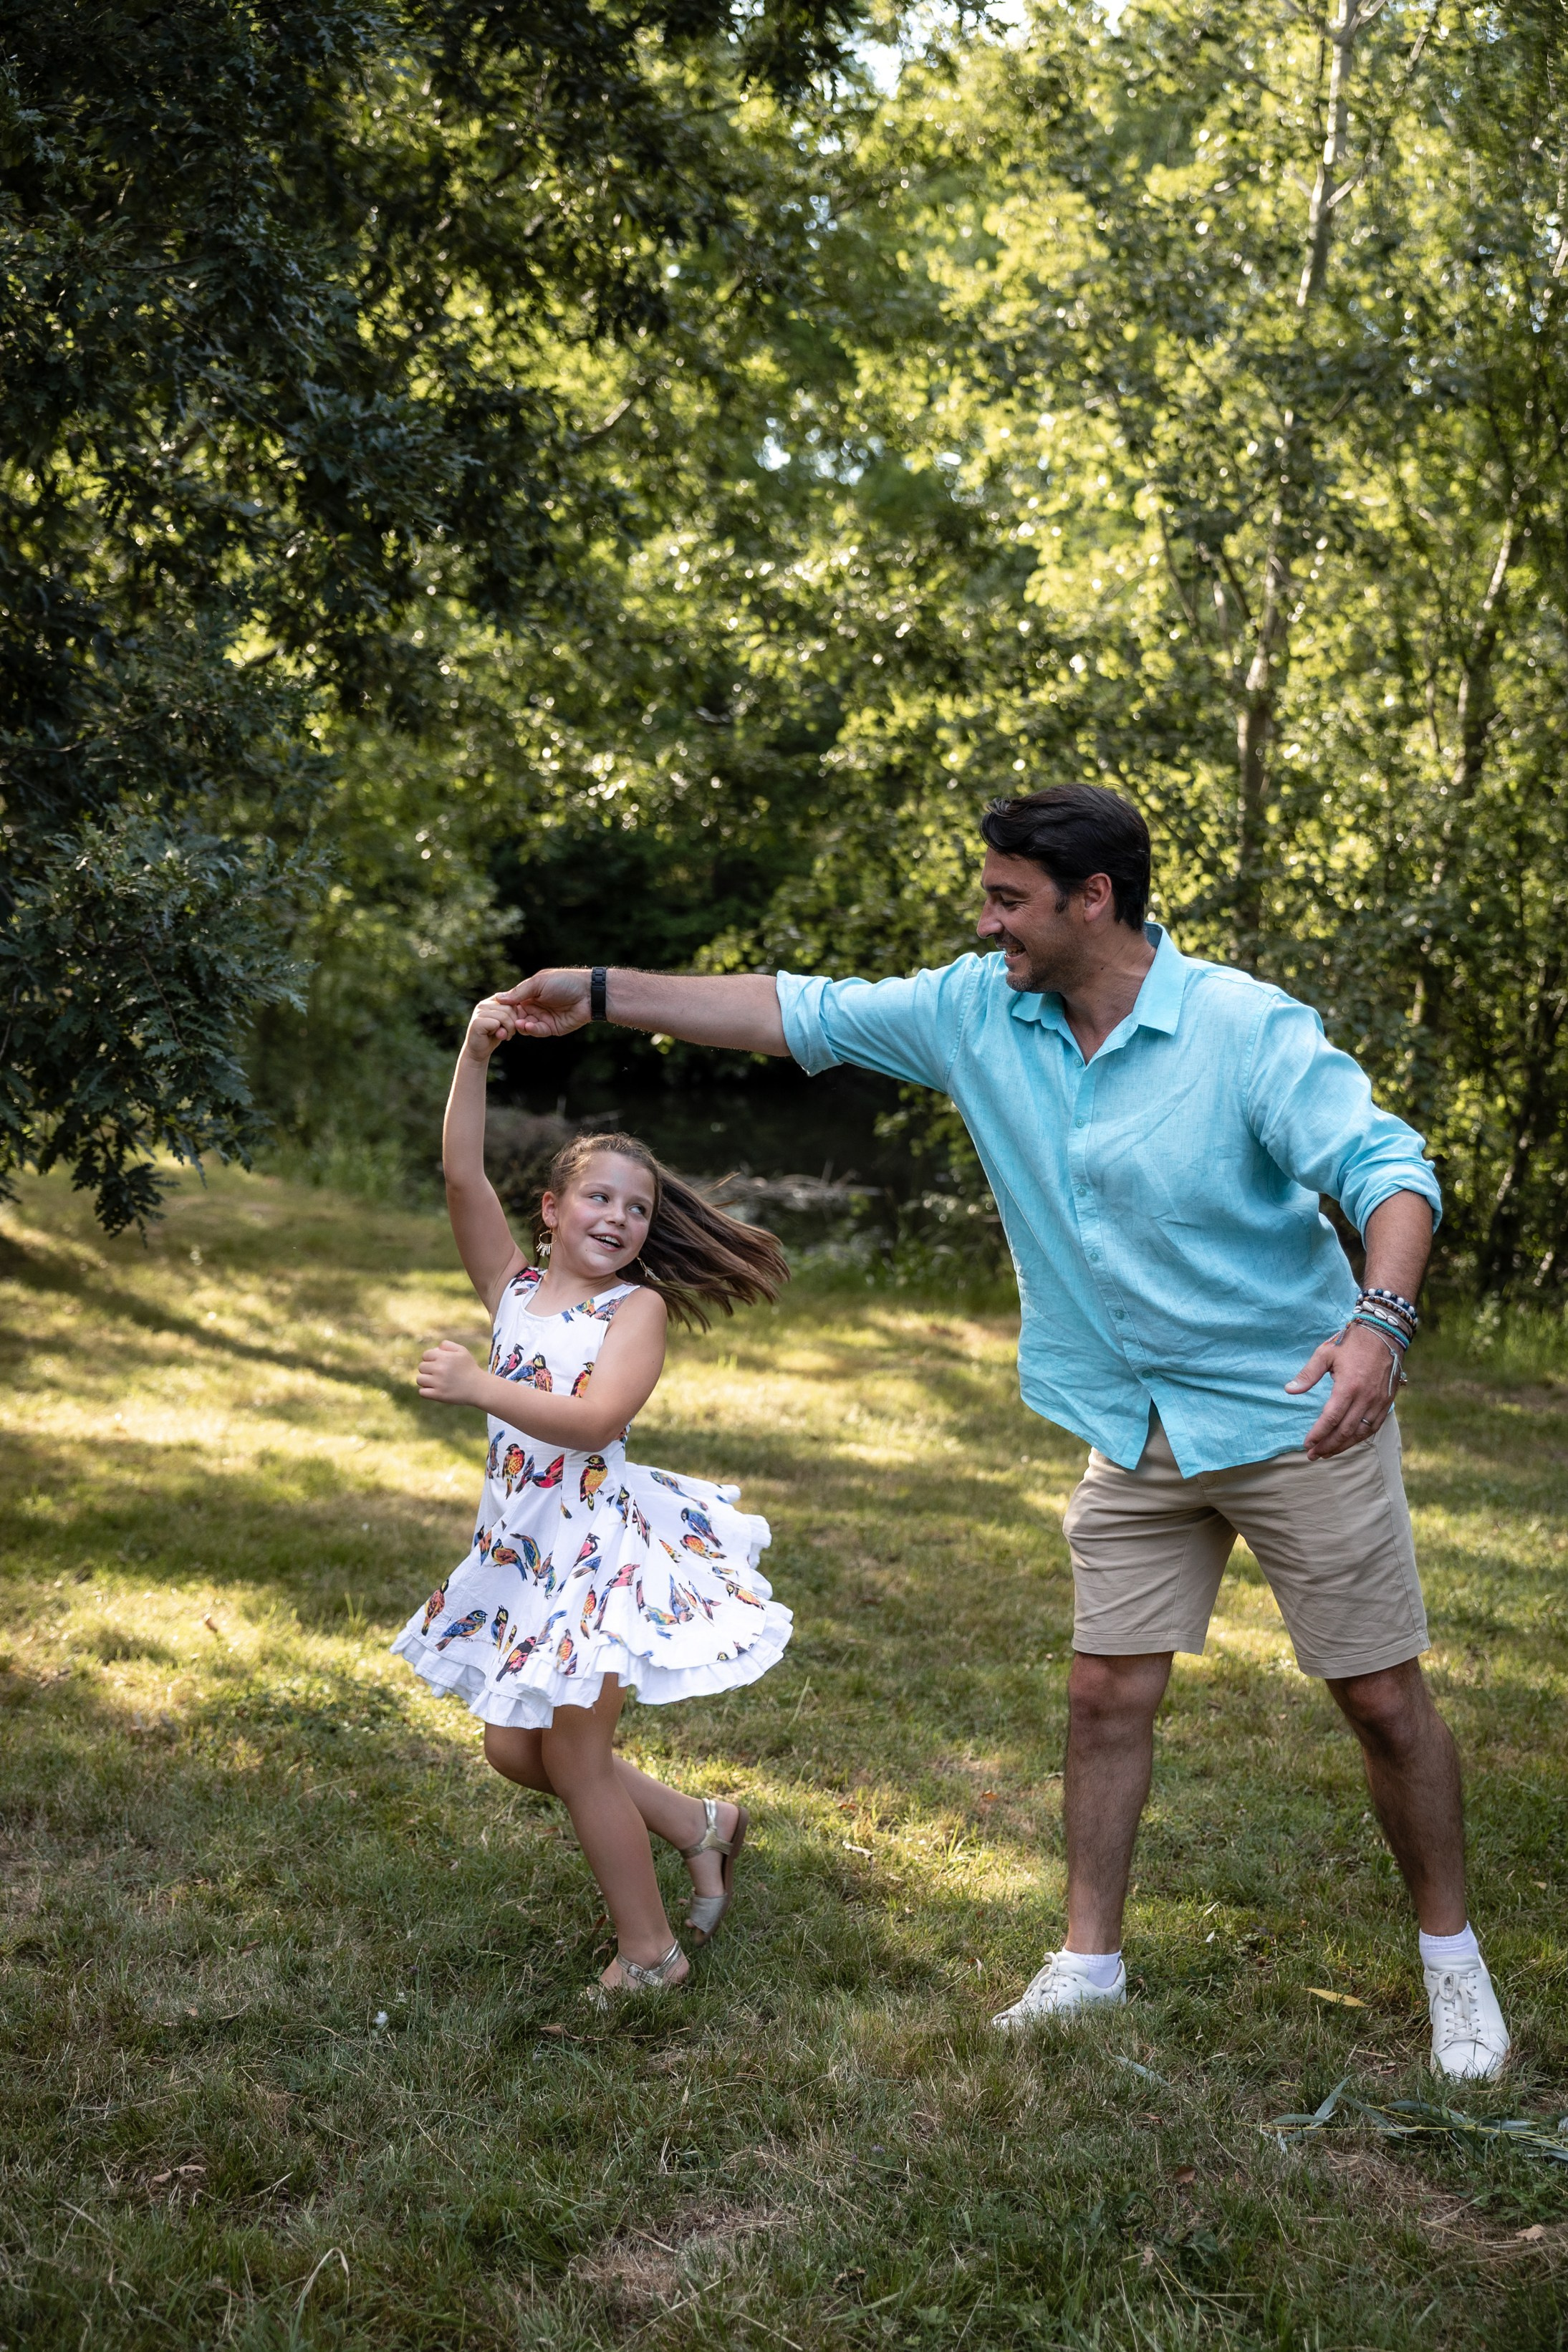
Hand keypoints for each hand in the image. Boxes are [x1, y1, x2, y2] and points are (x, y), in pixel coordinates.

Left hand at [417, 1340, 486, 1407]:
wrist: (479, 1388)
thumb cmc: (469, 1368)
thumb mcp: (462, 1351)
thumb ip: (447, 1345)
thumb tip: (434, 1349)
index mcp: (444, 1357)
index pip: (425, 1355)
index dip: (431, 1359)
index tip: (439, 1364)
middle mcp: (440, 1369)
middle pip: (421, 1367)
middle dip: (428, 1370)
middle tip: (439, 1374)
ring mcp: (439, 1383)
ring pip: (419, 1379)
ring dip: (426, 1381)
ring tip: (436, 1382)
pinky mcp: (439, 1395)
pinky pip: (422, 1392)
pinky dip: (426, 1391)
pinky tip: (435, 1390)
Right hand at [462, 995, 519, 1062]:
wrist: (478, 1052)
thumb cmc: (492, 1037)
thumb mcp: (503, 1022)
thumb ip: (509, 1013)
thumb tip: (517, 1006)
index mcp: (489, 1002)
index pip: (509, 999)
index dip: (515, 1013)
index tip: (513, 1024)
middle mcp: (482, 1005)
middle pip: (508, 1007)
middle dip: (514, 1022)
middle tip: (511, 1033)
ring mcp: (479, 1013)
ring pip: (504, 1016)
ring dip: (510, 1028)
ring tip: (506, 1036)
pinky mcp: (477, 1022)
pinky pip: (497, 1023)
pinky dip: (502, 1032)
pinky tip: (499, 1037)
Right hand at [496, 968, 590, 1038]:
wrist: (588, 994)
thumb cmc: (564, 982)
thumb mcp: (539, 983)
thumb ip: (519, 992)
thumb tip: (499, 998)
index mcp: (530, 993)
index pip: (512, 1003)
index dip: (505, 1007)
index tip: (496, 1010)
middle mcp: (535, 1006)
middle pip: (517, 1016)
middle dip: (511, 1019)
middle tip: (505, 1021)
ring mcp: (543, 1018)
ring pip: (526, 1025)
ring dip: (520, 1025)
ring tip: (519, 1023)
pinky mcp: (552, 1028)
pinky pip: (538, 1031)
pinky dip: (532, 1030)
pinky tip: (529, 1026)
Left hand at [1286, 1322, 1402, 1459]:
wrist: (1385, 1334)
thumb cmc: (1352, 1342)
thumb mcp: (1325, 1353)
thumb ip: (1308, 1375)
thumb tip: (1289, 1390)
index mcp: (1348, 1386)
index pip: (1330, 1418)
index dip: (1318, 1434)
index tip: (1306, 1443)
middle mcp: (1365, 1397)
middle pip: (1344, 1431)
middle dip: (1327, 1446)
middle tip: (1312, 1455)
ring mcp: (1379, 1402)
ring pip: (1360, 1433)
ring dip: (1342, 1446)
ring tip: (1327, 1453)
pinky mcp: (1387, 1402)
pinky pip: (1373, 1427)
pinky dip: (1359, 1438)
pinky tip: (1347, 1442)